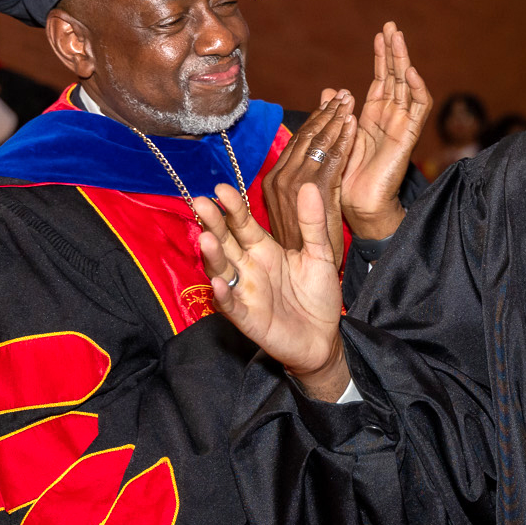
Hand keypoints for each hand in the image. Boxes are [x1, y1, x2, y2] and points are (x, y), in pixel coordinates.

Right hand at [192, 181, 350, 399]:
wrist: (325, 338)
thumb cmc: (318, 296)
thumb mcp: (320, 255)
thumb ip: (312, 224)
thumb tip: (309, 186)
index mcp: (264, 250)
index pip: (243, 225)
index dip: (233, 208)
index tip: (222, 188)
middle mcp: (249, 268)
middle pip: (225, 242)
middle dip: (213, 224)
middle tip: (201, 202)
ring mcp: (245, 293)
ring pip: (221, 271)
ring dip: (213, 256)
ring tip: (206, 238)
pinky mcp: (247, 318)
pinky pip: (231, 306)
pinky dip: (224, 295)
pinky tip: (220, 283)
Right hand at [260, 91, 356, 257]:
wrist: (305, 279)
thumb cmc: (306, 246)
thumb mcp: (304, 211)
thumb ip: (306, 182)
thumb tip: (311, 155)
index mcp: (275, 180)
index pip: (298, 142)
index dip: (317, 119)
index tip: (333, 101)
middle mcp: (280, 180)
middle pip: (307, 138)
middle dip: (327, 113)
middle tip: (344, 94)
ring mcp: (293, 187)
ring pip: (317, 144)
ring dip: (334, 119)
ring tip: (349, 101)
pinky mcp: (312, 196)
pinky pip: (331, 162)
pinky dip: (343, 141)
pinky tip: (353, 125)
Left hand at [343, 23, 432, 240]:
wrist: (357, 206)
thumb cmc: (346, 180)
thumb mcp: (336, 139)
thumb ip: (335, 114)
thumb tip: (329, 90)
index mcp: (374, 118)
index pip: (382, 80)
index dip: (382, 57)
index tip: (380, 33)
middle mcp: (390, 118)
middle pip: (396, 77)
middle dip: (393, 51)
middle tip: (391, 25)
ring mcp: (401, 126)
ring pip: (407, 86)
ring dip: (403, 60)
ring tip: (398, 37)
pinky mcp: (408, 137)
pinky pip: (417, 108)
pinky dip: (416, 88)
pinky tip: (408, 70)